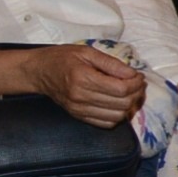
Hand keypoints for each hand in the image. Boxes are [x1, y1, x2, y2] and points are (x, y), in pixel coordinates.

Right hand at [15, 45, 143, 128]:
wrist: (39, 72)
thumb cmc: (62, 58)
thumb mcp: (87, 52)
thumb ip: (111, 63)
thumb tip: (132, 74)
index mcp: (83, 78)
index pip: (121, 89)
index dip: (136, 83)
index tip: (138, 76)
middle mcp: (80, 97)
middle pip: (122, 103)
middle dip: (136, 93)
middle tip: (137, 84)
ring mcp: (78, 109)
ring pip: (117, 116)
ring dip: (129, 105)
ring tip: (129, 93)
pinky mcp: (78, 116)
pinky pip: (105, 123)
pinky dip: (117, 115)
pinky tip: (117, 103)